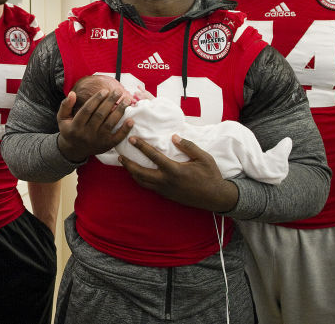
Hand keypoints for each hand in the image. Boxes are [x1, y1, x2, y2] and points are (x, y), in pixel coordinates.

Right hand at [57, 88, 132, 161]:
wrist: (75, 150)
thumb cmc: (70, 130)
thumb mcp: (62, 118)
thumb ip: (65, 105)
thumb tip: (72, 93)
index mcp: (76, 126)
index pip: (87, 110)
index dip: (96, 99)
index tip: (105, 91)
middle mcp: (87, 134)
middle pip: (100, 115)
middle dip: (110, 102)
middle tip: (118, 91)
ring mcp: (98, 140)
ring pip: (110, 124)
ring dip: (120, 111)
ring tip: (127, 100)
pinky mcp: (107, 145)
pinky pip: (117, 137)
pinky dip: (125, 129)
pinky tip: (131, 119)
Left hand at [118, 134, 238, 211]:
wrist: (215, 197)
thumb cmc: (211, 175)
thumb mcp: (204, 158)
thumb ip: (189, 146)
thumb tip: (174, 137)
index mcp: (175, 170)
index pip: (153, 156)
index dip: (141, 146)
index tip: (132, 139)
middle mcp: (166, 181)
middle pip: (140, 173)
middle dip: (128, 164)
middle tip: (120, 155)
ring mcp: (165, 190)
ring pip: (142, 182)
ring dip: (132, 173)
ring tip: (125, 164)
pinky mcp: (167, 195)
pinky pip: (149, 187)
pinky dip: (141, 180)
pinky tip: (138, 174)